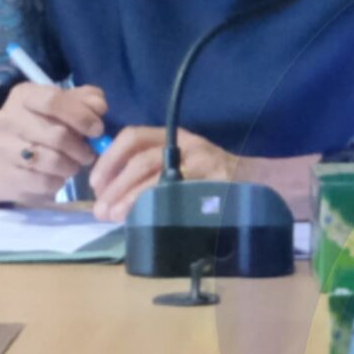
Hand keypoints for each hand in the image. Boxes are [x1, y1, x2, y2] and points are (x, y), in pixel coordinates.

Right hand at [0, 80, 107, 204]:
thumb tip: (98, 106)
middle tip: (88, 153)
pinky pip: (44, 181)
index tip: (97, 129)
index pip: (52, 100)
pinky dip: (58, 181)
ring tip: (73, 165)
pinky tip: (57, 176)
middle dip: (80, 147)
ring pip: (52, 160)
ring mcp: (4, 148)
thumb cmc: (40, 128)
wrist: (1, 160)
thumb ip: (84, 101)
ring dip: (71, 166)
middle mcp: (8, 118)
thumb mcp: (62, 107)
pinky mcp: (7, 175)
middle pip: (56, 135)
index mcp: (23, 96)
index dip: (80, 115)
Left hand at [91, 126, 239, 221]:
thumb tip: (107, 193)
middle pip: (140, 160)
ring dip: (130, 198)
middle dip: (115, 185)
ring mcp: (203, 164)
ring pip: (157, 178)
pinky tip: (146, 218)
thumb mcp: (181, 162)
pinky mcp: (215, 185)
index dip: (109, 159)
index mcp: (173, 135)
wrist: (258, 182)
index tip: (95, 184)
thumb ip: (148, 170)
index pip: (132, 137)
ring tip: (114, 216)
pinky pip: (180, 196)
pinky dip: (158, 207)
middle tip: (100, 209)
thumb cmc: (211, 176)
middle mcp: (187, 144)